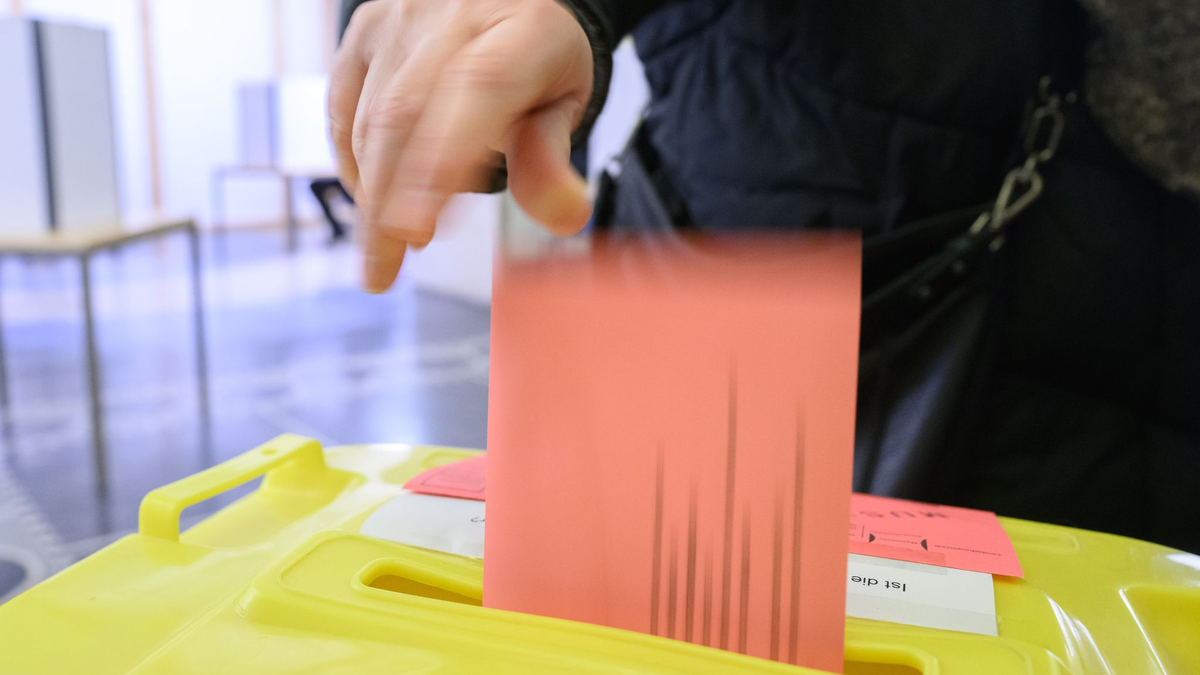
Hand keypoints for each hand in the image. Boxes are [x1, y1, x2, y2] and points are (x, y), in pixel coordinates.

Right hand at [330, 0, 594, 291]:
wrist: (505, 4)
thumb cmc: (535, 61)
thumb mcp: (563, 106)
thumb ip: (551, 160)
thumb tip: (564, 216)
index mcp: (524, 32)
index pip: (480, 90)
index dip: (442, 161)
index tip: (417, 229)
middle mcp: (456, 16)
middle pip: (406, 113)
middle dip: (388, 202)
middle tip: (384, 267)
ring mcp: (401, 21)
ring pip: (370, 117)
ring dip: (372, 193)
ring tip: (387, 248)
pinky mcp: (363, 32)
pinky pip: (343, 107)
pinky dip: (353, 163)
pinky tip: (372, 201)